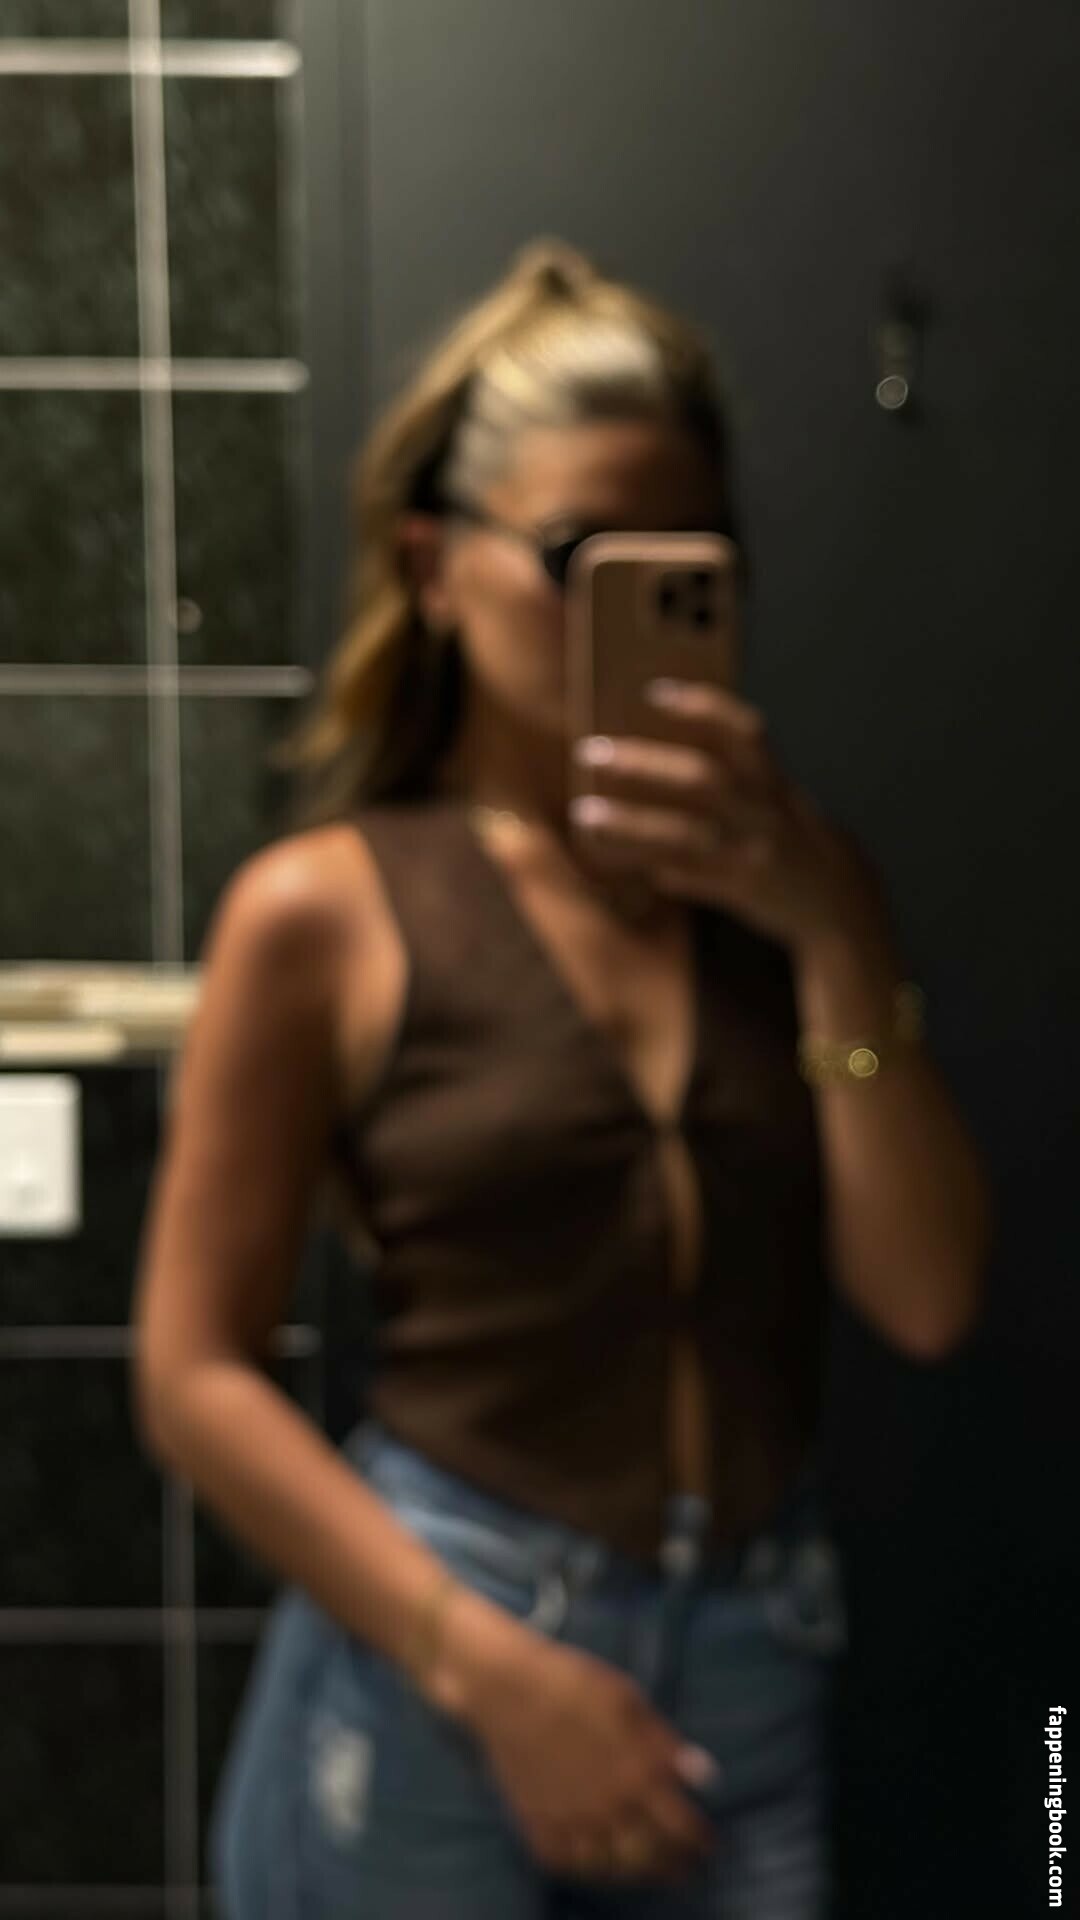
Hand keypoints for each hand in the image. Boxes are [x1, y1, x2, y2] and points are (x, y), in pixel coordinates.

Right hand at [426, 1588, 718, 1884]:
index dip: (699, 1842)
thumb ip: (663, 1742)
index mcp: (635, 1774)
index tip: (708, 1846)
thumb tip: (704, 1775)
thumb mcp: (626, 1698)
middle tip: (683, 1868)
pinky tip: (598, 1860)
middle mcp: (607, 1808)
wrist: (504, 1687)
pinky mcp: (537, 1825)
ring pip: (611, 1867)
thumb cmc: (571, 1681)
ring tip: (645, 1867)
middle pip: (649, 1855)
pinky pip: (568, 1863)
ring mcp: (570, 1821)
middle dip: (672, 1865)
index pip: (680, 1826)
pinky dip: (587, 1868)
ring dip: (634, 1871)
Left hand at [570, 678, 892, 959]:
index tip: (654, 692)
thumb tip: (660, 747)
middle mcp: (766, 814)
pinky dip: (653, 868)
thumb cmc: (788, 835)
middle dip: (645, 763)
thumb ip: (732, 773)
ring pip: (686, 835)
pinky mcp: (744, 893)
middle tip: (591, 752)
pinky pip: (689, 880)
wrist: (838, 899)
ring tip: (586, 815)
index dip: (703, 708)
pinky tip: (614, 861)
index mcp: (773, 783)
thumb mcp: (773, 796)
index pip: (745, 732)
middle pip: (704, 780)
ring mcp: (756, 855)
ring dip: (632, 824)